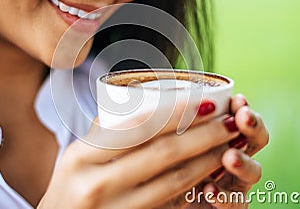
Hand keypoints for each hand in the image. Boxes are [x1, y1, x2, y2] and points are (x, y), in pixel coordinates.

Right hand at [38, 100, 246, 207]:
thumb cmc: (70, 187)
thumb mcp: (75, 156)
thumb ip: (105, 131)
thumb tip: (142, 102)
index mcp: (81, 156)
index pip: (137, 126)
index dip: (177, 112)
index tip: (206, 101)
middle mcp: (97, 183)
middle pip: (162, 152)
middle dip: (203, 134)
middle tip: (228, 121)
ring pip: (174, 180)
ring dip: (207, 159)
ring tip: (229, 144)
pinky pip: (172, 202)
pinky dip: (195, 184)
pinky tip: (211, 171)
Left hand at [160, 94, 269, 207]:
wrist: (159, 199)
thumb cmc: (161, 168)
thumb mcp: (162, 142)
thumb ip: (166, 124)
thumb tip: (151, 96)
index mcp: (217, 136)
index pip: (236, 117)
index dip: (240, 108)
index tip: (237, 98)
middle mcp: (230, 157)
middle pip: (254, 140)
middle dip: (252, 127)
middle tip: (243, 118)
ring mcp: (233, 184)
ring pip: (253, 171)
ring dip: (244, 162)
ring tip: (230, 157)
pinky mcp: (229, 207)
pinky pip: (236, 203)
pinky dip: (225, 197)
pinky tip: (210, 190)